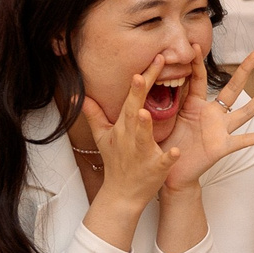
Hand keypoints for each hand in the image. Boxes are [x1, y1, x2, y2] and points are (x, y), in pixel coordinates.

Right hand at [78, 52, 178, 213]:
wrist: (122, 193)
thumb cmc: (117, 161)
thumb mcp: (103, 136)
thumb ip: (94, 113)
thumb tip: (78, 94)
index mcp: (123, 126)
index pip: (132, 98)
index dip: (142, 80)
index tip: (155, 59)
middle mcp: (130, 136)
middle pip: (133, 112)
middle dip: (137, 95)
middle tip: (142, 75)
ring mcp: (141, 153)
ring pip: (142, 137)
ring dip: (143, 126)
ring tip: (146, 113)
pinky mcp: (153, 169)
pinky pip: (161, 162)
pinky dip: (167, 157)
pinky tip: (175, 151)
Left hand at [161, 51, 253, 193]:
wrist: (169, 173)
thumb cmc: (166, 147)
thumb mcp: (160, 122)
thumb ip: (157, 103)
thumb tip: (140, 81)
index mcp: (195, 107)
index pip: (199, 80)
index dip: (196, 63)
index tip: (195, 45)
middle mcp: (212, 115)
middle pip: (232, 89)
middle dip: (244, 70)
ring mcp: (220, 130)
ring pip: (245, 111)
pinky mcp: (223, 146)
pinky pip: (245, 140)